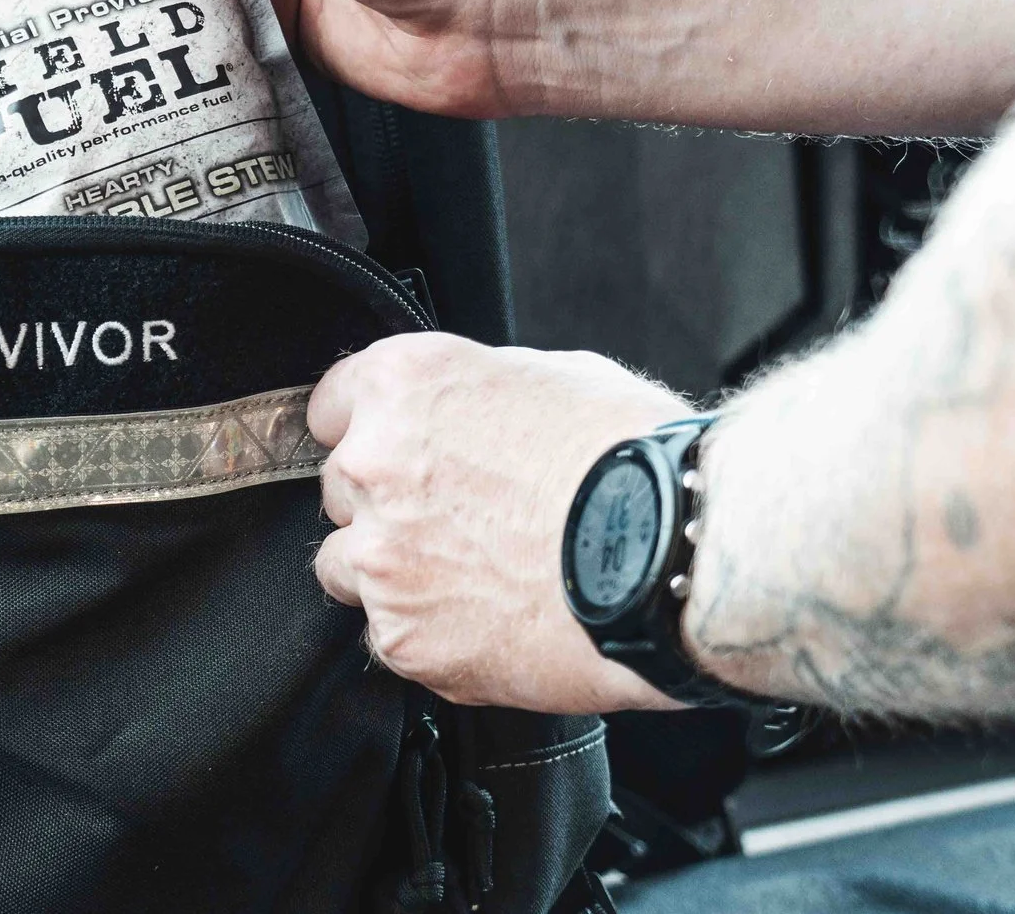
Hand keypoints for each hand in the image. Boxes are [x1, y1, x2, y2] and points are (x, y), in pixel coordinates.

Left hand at [309, 333, 691, 712]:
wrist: (680, 558)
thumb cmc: (638, 461)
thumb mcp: (559, 376)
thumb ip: (481, 395)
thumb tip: (472, 412)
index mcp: (404, 386)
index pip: (334, 407)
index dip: (372, 432)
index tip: (398, 454)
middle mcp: (373, 465)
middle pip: (340, 490)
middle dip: (387, 505)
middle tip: (463, 522)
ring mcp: (382, 557)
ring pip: (347, 568)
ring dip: (396, 574)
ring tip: (478, 579)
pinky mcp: (405, 637)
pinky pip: (390, 638)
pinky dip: (432, 636)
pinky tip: (493, 622)